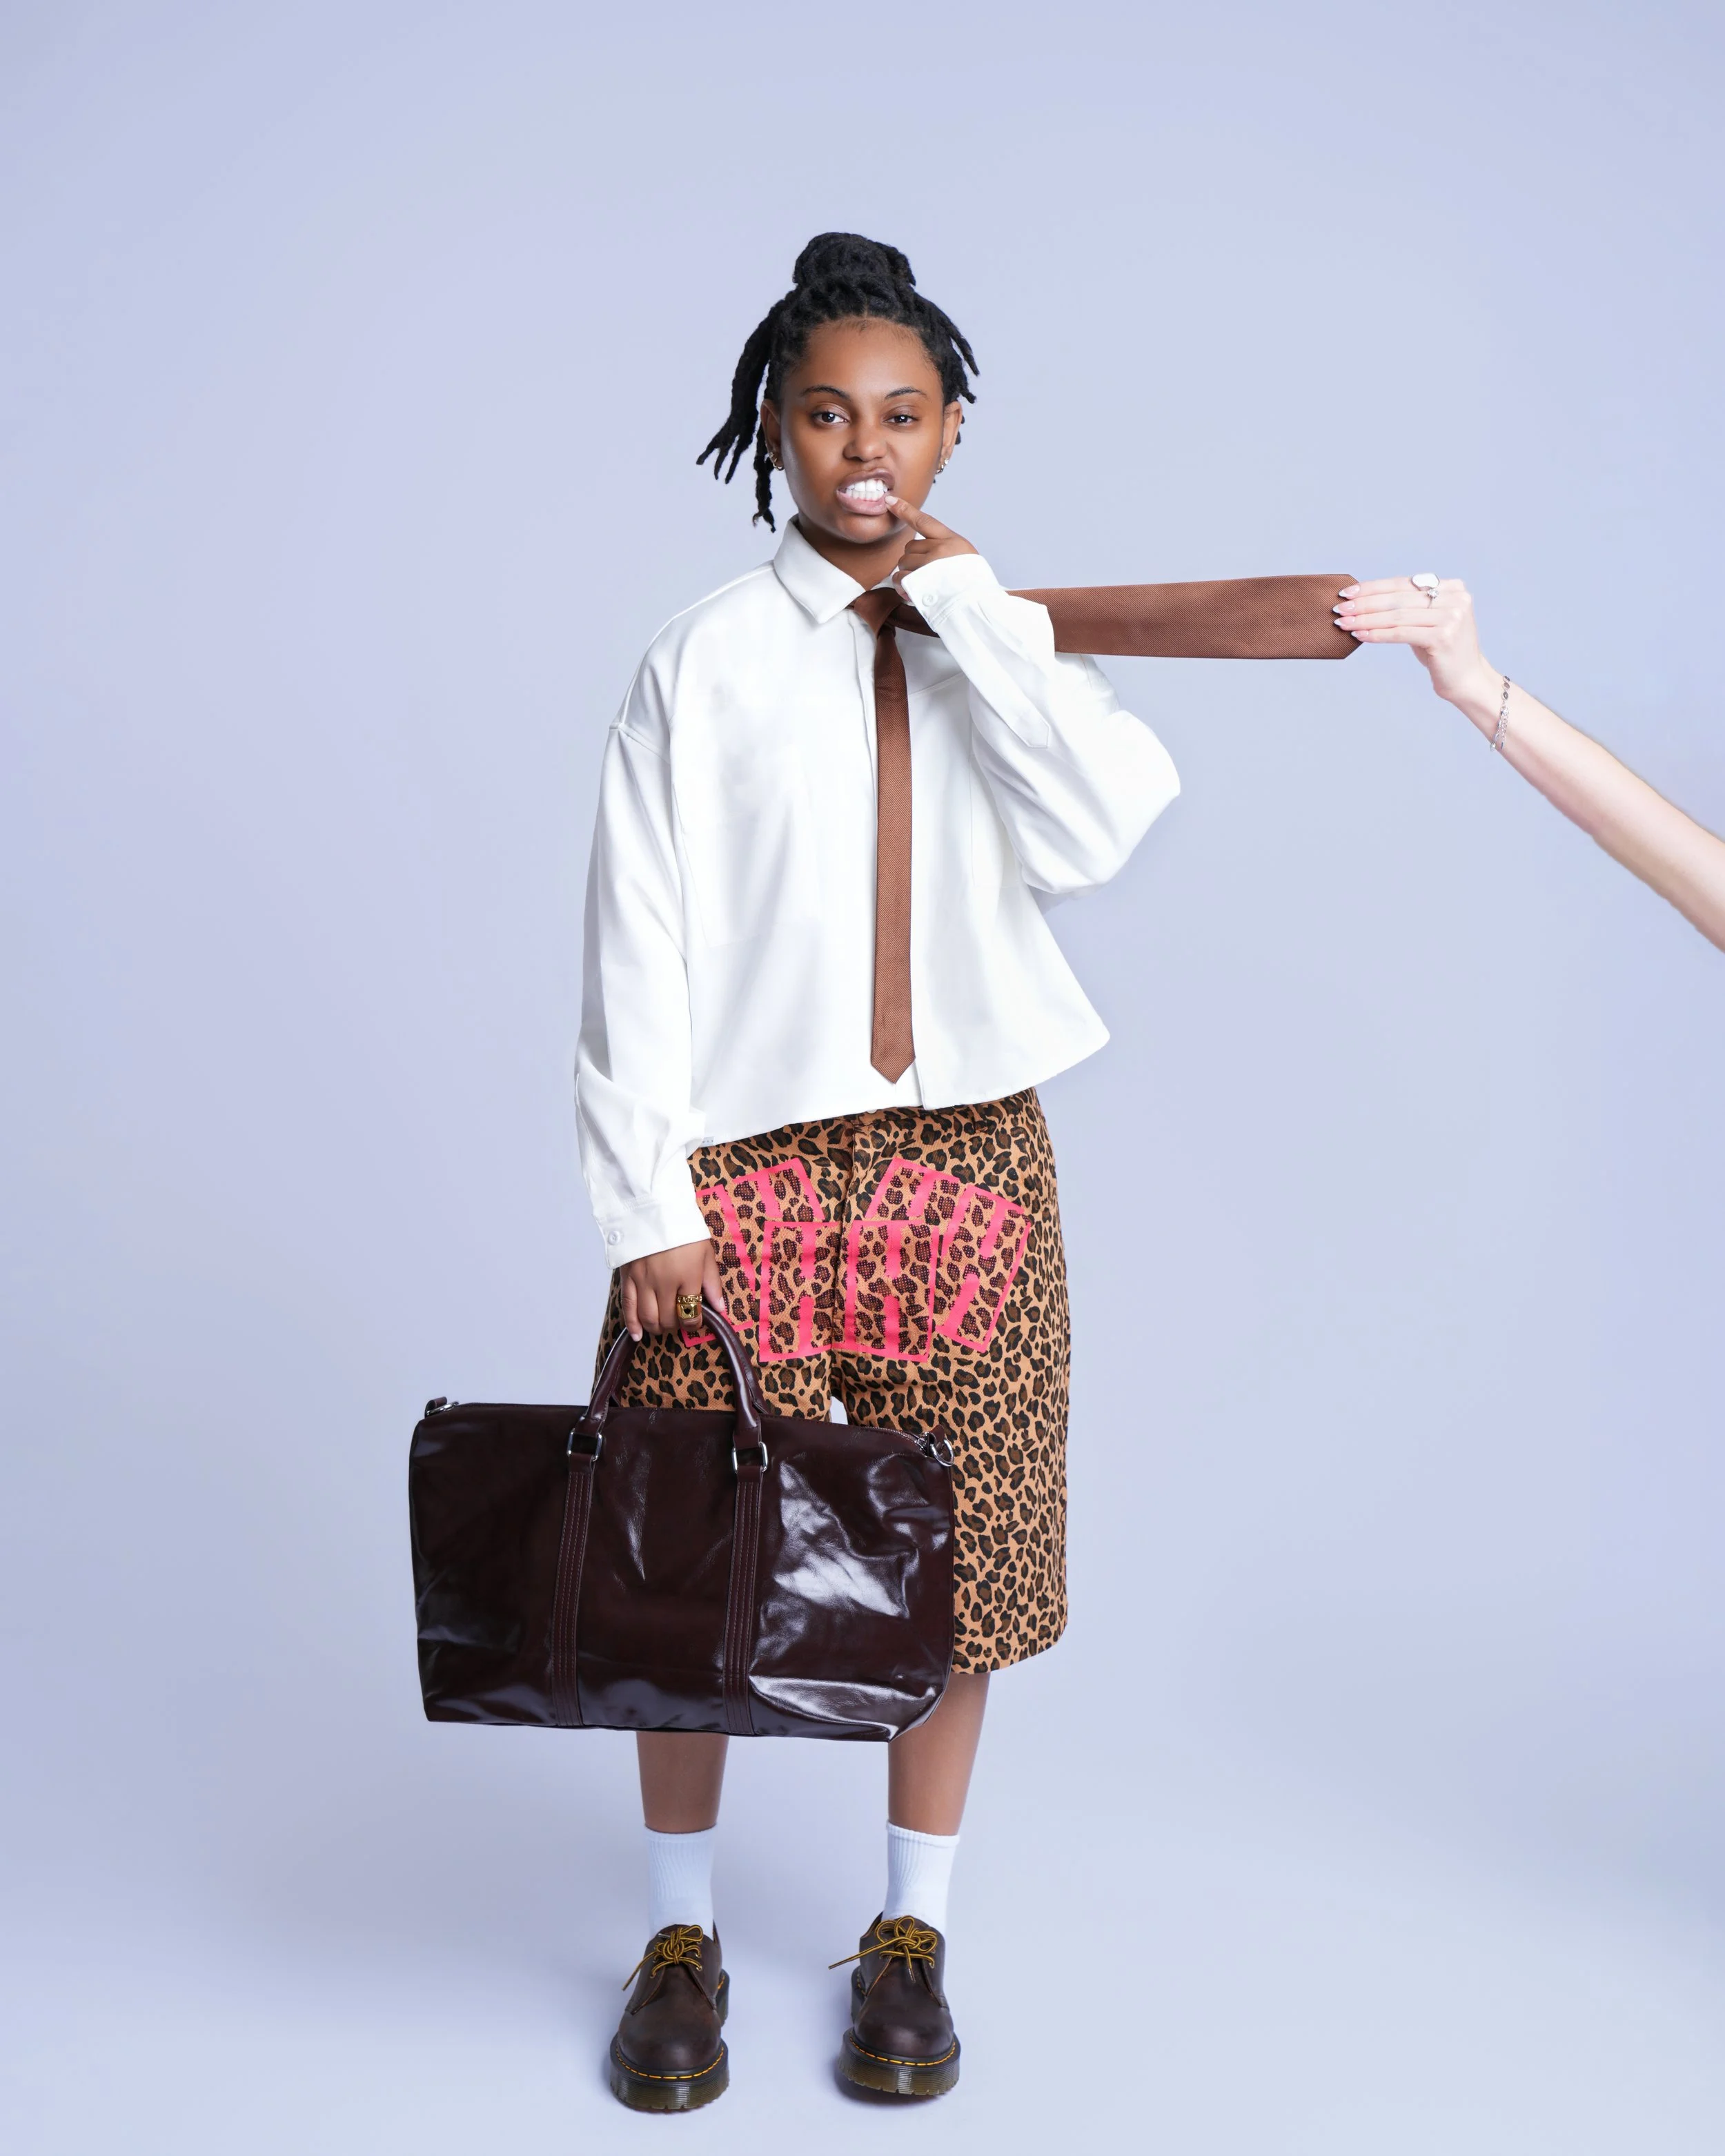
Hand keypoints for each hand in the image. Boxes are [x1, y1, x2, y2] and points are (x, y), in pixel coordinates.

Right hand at [619, 1238, 727, 1341]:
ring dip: (657, 1328)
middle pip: (669, 1319)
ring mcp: (644, 1282)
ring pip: (649, 1318)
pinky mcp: (628, 1278)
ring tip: (662, 1326)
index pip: (691, 1313)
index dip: (694, 1323)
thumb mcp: (705, 1253)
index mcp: (688, 1276)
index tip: (695, 1321)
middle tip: (679, 1321)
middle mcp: (665, 1283)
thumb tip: (720, 1309)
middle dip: (675, 1326)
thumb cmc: (684, 1230)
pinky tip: (637, 1335)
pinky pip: (628, 1307)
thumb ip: (712, 1283)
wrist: (655, 1209)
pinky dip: (632, 1325)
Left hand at [885, 496, 978, 587]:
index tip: (890, 501)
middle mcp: (939, 549)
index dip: (905, 510)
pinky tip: (912, 592)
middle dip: (913, 560)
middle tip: (924, 574)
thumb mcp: (966, 557)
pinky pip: (899, 578)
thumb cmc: (973, 584)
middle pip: (910, 547)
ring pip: (903, 563)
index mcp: (952, 540)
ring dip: (907, 574)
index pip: (924, 521)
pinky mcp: (918, 580)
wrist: (976, 603)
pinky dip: (902, 586)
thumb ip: (946, 550)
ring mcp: (928, 564)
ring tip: (921, 585)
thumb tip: (925, 551)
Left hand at [1334, 576, 1497, 709]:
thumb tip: (1363, 598)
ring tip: (1343, 622)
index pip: (1403, 584)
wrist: (1466, 680)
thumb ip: (1407, 606)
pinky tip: (1359, 635)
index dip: (1373, 587)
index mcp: (1452, 587)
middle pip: (1399, 598)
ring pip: (1397, 616)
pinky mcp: (1443, 636)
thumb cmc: (1441, 650)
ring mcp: (1452, 617)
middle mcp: (1455, 598)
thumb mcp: (1426, 621)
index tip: (1348, 592)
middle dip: (1365, 603)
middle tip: (1339, 608)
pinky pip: (1401, 633)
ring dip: (1366, 619)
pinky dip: (1377, 634)